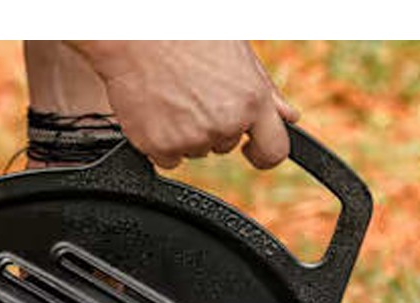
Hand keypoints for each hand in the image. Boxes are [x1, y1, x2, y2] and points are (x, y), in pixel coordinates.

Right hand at [68, 40, 298, 169]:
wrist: (130, 27)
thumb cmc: (183, 28)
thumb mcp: (237, 52)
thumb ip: (265, 91)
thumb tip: (289, 117)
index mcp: (251, 100)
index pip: (274, 151)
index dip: (263, 153)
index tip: (252, 149)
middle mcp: (225, 123)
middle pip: (225, 145)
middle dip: (213, 124)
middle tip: (192, 89)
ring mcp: (192, 138)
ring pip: (196, 150)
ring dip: (186, 130)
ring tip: (171, 91)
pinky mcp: (161, 147)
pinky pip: (168, 157)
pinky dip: (160, 139)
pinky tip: (155, 107)